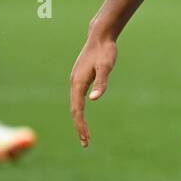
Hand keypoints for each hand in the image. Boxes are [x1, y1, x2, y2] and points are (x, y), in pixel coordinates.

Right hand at [70, 32, 117, 146]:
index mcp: (78, 83)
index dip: (80, 125)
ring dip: (79, 120)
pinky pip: (77, 99)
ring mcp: (75, 81)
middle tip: (86, 143)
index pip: (77, 110)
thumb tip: (94, 99)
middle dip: (79, 127)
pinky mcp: (79, 78)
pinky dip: (80, 111)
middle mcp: (74, 83)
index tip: (86, 139)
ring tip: (85, 134)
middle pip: (74, 110)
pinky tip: (83, 116)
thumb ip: (102, 82)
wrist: (100, 37)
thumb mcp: (106, 67)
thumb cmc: (105, 51)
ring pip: (74, 105)